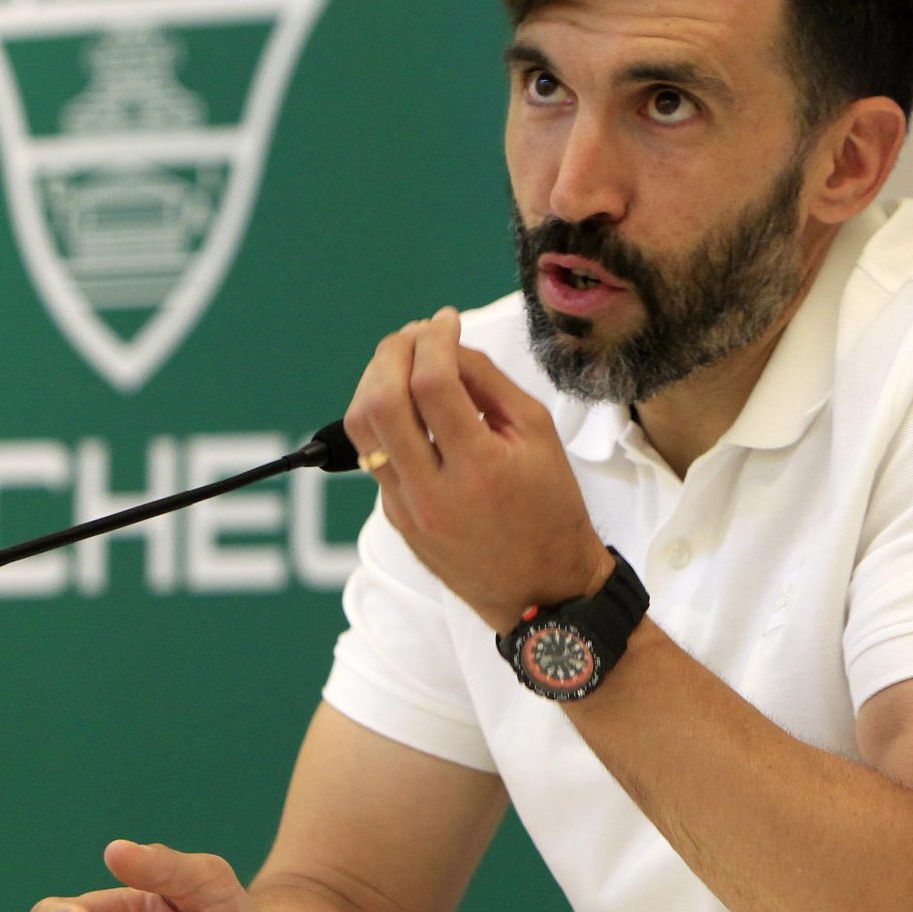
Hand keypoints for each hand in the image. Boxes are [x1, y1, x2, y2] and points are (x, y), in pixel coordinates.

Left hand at [345, 307, 614, 631]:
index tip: (445, 321)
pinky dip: (386, 418)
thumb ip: (489, 383)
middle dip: (393, 352)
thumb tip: (449, 346)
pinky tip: (410, 406)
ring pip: (361, 429)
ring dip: (375, 381)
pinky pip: (374, 455)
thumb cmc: (550, 509)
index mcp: (479, 468)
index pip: (432, 383)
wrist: (540, 591)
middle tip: (416, 334)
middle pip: (380, 401)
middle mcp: (432, 491)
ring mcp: (406, 508)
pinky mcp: (394, 518)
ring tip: (402, 361)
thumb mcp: (538, 435)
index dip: (434, 339)